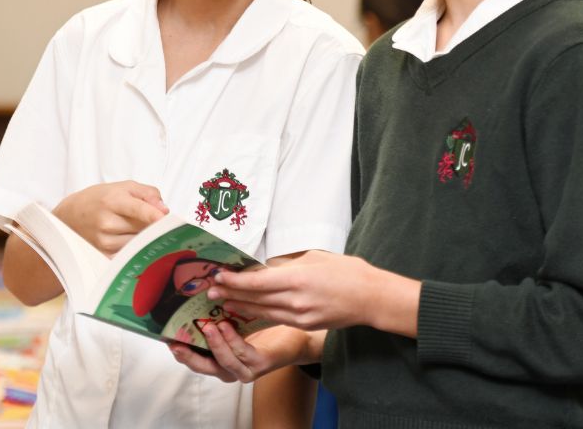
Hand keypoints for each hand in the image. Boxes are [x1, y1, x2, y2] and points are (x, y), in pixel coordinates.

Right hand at [53, 181, 167, 255]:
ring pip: (140, 241)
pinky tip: (123, 236)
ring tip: (128, 225)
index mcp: (112, 201)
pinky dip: (134, 245)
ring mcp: (105, 241)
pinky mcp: (105, 255)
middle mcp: (107, 223)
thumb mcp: (123, 187)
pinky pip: (131, 252)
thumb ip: (147, 193)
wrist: (70, 217)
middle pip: (144, 227)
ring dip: (142, 235)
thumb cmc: (99, 199)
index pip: (138, 209)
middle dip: (151, 223)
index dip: (153, 215)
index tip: (165, 219)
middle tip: (143, 216)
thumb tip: (163, 209)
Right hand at [168, 324, 319, 383]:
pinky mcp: (259, 365)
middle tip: (175, 342)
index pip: (194, 357)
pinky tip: (226, 326)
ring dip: (214, 345)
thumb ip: (217, 311)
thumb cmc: (263, 326)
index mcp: (220, 357)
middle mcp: (229, 367)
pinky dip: (232, 341)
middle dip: (188, 356)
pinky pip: (242, 354)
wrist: (296, 336)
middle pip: (203, 367)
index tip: (165, 338)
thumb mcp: (236, 318)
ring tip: (207, 327)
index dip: (179, 349)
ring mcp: (244, 369)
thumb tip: (201, 287)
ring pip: (223, 363)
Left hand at [208, 251, 420, 336]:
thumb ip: (288, 265)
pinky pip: (276, 319)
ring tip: (223, 302)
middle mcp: (295, 301)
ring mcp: (300, 317)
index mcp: (297, 280)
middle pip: (255, 299)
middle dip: (231, 295)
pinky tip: (247, 311)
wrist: (372, 298)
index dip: (235, 281)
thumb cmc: (348, 272)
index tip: (218, 277)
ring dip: (241, 307)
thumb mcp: (315, 258)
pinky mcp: (305, 325)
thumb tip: (266, 268)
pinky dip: (259, 314)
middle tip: (210, 291)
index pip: (257, 282)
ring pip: (263, 312)